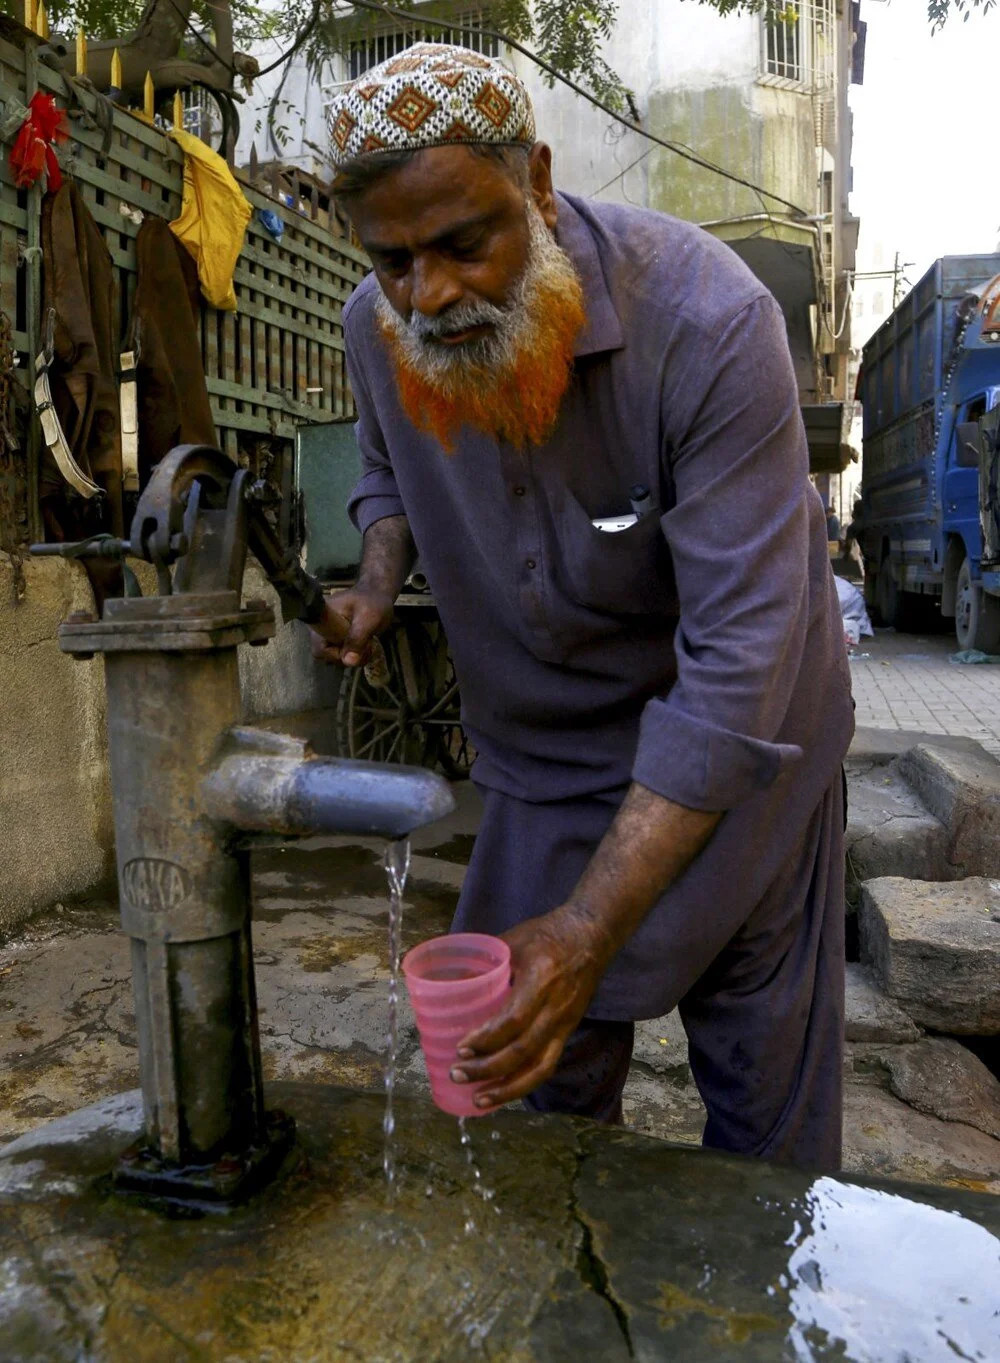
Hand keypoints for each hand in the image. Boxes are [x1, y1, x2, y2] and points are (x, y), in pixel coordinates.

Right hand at [309, 587, 393, 666]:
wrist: (379, 595)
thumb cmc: (373, 602)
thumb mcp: (368, 619)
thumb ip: (357, 639)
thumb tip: (348, 662)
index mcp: (322, 617)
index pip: (318, 647)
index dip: (335, 653)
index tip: (353, 646)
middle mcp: (321, 627)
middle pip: (325, 654)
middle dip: (347, 656)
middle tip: (365, 647)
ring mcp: (328, 633)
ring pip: (334, 656)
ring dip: (352, 656)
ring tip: (367, 645)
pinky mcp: (336, 638)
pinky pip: (340, 654)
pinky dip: (354, 655)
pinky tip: (365, 647)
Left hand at [449, 905, 612, 1109]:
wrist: (592, 935)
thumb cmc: (548, 934)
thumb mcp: (513, 941)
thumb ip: (484, 963)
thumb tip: (451, 984)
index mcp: (541, 980)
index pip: (514, 1020)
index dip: (486, 1039)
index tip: (461, 1048)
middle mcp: (556, 1008)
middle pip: (523, 1051)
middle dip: (488, 1069)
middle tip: (457, 1073)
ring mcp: (565, 1023)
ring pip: (539, 1068)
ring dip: (507, 1088)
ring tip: (479, 1099)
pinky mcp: (568, 1031)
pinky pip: (547, 1064)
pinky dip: (524, 1083)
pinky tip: (502, 1091)